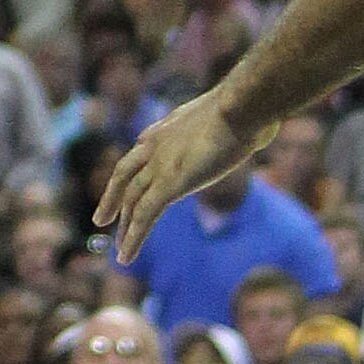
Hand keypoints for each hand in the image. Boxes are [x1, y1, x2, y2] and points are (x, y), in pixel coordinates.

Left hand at [97, 89, 251, 258]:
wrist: (241, 106)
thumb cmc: (247, 106)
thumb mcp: (233, 113)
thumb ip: (233, 124)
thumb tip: (261, 128)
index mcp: (166, 128)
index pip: (140, 154)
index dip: (131, 174)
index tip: (125, 187)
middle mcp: (155, 145)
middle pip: (125, 176)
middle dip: (112, 199)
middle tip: (102, 219)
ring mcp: (160, 165)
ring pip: (132, 201)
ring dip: (124, 228)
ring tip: (119, 250)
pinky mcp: (169, 184)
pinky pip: (144, 217)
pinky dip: (133, 239)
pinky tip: (126, 257)